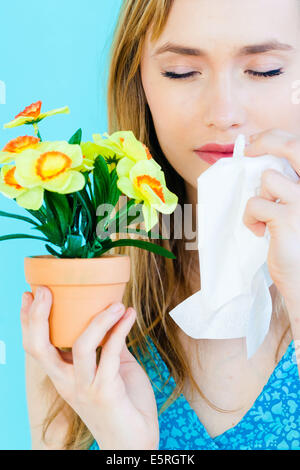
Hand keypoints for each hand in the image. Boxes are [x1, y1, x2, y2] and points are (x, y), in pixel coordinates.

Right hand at [20, 286, 158, 449]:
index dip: (28, 321)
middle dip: (38, 316)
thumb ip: (109, 346)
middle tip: (46, 291)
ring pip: (81, 346)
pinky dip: (120, 329)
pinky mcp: (106, 391)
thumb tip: (114, 317)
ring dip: (98, 319)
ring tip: (115, 303)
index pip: (36, 346)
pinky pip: (112, 352)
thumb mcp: (112, 369)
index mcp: (63, 376)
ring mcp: (85, 387)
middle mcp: (67, 382)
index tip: (30, 294)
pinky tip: (129, 315)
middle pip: (39, 348)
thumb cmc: (123, 404)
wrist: (135, 442)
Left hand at [243, 128, 299, 304]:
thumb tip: (259, 162)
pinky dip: (251, 218)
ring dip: (259, 197)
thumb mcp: (297, 207)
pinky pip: (255, 204)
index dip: (275, 138)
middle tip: (247, 150)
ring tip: (265, 217)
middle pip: (293, 146)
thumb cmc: (299, 244)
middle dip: (266, 142)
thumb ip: (288, 186)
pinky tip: (261, 232)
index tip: (255, 143)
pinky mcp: (288, 218)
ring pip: (267, 179)